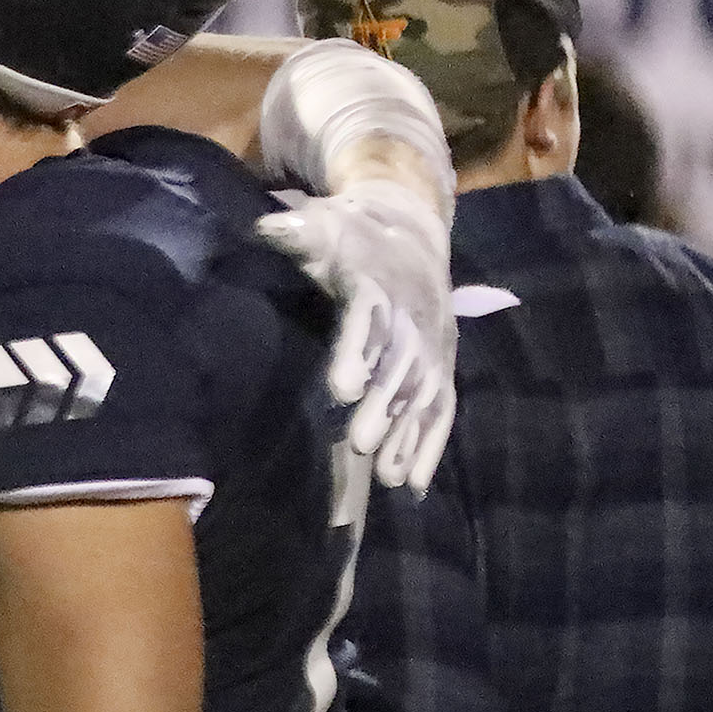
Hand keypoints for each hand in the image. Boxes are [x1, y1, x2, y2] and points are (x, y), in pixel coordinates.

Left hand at [257, 181, 457, 490]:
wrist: (411, 231)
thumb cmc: (352, 236)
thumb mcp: (324, 225)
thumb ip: (299, 232)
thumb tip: (269, 227)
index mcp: (380, 282)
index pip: (371, 316)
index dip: (358, 350)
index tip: (341, 388)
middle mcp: (414, 318)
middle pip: (401, 364)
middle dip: (383, 405)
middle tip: (359, 443)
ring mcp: (433, 346)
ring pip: (425, 394)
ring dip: (408, 435)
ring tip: (387, 478)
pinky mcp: (442, 367)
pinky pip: (443, 410)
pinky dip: (430, 446)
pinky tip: (413, 485)